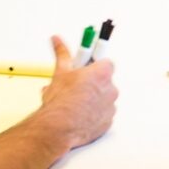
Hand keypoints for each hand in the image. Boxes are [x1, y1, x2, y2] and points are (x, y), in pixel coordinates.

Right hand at [37, 34, 117, 149]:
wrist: (59, 128)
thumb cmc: (62, 102)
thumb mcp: (60, 72)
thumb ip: (62, 53)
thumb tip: (57, 40)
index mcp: (102, 73)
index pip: (105, 61)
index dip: (94, 64)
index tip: (87, 63)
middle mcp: (111, 89)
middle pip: (104, 80)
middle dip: (91, 82)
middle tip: (76, 85)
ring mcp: (111, 107)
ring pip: (103, 98)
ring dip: (92, 98)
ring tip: (74, 102)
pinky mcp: (108, 122)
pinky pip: (103, 113)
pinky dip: (93, 113)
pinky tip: (79, 114)